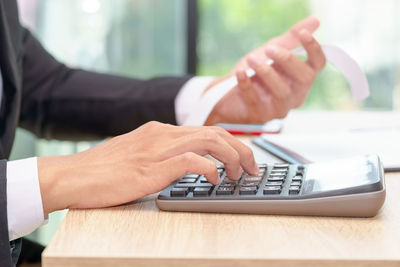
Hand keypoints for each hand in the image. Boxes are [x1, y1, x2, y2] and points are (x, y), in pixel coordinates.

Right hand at [38, 122, 258, 213]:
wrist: (71, 176)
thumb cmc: (101, 171)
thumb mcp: (136, 156)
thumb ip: (159, 156)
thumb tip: (183, 164)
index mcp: (159, 131)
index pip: (205, 130)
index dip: (230, 143)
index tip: (242, 159)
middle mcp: (162, 134)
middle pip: (215, 132)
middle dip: (241, 149)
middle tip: (252, 169)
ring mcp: (157, 148)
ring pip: (209, 141)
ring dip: (233, 157)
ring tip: (241, 175)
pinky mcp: (151, 167)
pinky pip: (191, 160)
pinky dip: (210, 168)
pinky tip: (216, 180)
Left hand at [205, 16, 325, 124]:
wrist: (226, 95)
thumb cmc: (253, 75)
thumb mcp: (271, 53)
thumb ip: (291, 39)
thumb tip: (315, 21)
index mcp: (301, 79)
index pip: (318, 65)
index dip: (314, 49)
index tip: (303, 34)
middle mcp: (295, 96)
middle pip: (304, 79)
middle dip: (287, 60)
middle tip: (269, 48)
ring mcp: (278, 108)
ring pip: (282, 92)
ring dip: (266, 73)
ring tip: (251, 59)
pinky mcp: (260, 116)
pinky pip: (255, 100)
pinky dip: (246, 84)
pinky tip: (240, 72)